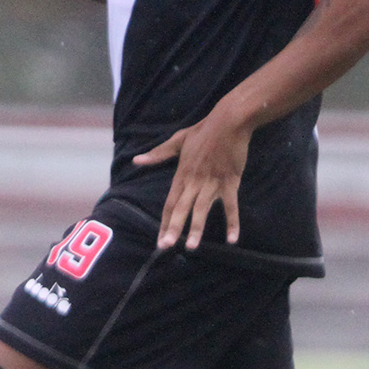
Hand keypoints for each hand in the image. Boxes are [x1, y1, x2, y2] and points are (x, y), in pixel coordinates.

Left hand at [133, 108, 250, 249]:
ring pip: (201, 209)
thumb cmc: (203, 131)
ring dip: (196, 228)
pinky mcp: (229, 182)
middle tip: (166, 247)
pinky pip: (231, 206)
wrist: (228, 122)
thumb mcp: (177, 141)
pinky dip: (232, 222)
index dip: (165, 222)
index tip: (160, 240)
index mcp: (182, 175)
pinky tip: (232, 239)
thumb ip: (158, 154)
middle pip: (181, 209)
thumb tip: (136, 160)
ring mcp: (212, 183)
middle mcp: (194, 182)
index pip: (170, 203)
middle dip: (173, 229)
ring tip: (191, 247)